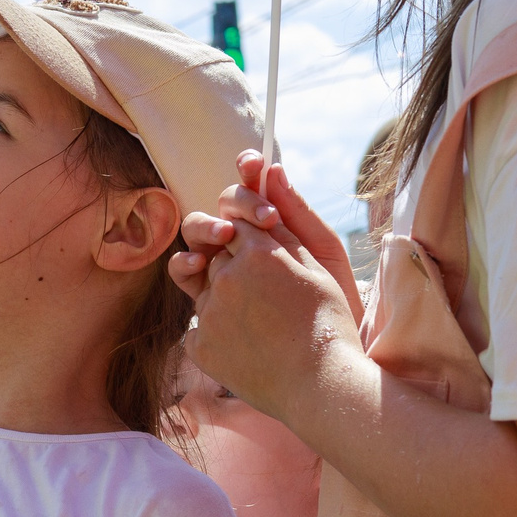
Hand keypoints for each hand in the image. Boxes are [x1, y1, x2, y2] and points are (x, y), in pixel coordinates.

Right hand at [170, 151, 362, 309]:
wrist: (327, 353)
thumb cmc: (333, 301)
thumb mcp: (323, 253)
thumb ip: (298, 213)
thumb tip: (273, 169)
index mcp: (271, 226)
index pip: (252, 187)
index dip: (247, 168)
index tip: (254, 162)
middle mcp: (242, 242)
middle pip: (222, 207)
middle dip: (237, 202)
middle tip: (264, 217)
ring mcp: (221, 267)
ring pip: (197, 234)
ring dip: (206, 226)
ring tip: (226, 235)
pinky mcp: (207, 295)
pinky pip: (184, 271)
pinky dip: (184, 261)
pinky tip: (200, 263)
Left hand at [170, 155, 365, 421]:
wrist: (322, 387)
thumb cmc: (329, 322)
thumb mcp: (318, 263)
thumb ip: (288, 219)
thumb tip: (270, 172)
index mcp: (258, 252)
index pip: (239, 219)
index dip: (251, 230)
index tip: (265, 247)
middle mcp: (226, 277)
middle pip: (213, 249)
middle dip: (230, 256)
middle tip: (259, 283)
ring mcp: (209, 313)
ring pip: (202, 286)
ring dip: (221, 292)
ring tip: (255, 316)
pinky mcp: (199, 345)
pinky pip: (196, 325)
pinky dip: (215, 331)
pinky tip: (245, 344)